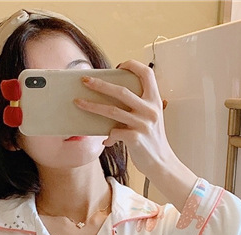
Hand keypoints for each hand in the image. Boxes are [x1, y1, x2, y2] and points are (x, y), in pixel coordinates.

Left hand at [75, 61, 196, 207]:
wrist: (162, 163)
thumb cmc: (152, 140)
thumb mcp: (151, 118)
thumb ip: (138, 106)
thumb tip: (111, 99)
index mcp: (155, 100)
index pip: (146, 73)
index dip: (132, 66)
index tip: (118, 66)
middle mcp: (150, 109)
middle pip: (121, 91)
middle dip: (100, 84)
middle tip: (84, 80)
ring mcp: (143, 124)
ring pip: (112, 111)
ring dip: (92, 106)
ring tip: (78, 102)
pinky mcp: (135, 139)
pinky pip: (114, 133)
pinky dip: (108, 136)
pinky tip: (106, 140)